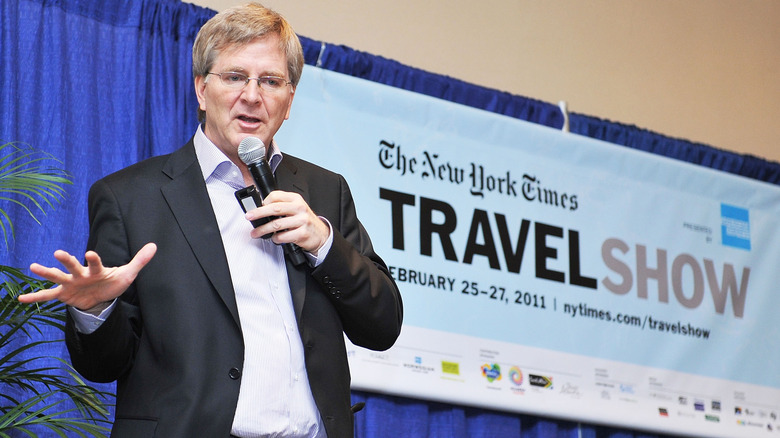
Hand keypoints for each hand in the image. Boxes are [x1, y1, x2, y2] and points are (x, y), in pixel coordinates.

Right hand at [19, 242, 157, 310]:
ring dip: (46, 273)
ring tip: (33, 266)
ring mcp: (71, 284)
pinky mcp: (64, 294)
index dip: (93, 259)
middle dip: (66, 261)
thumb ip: (139, 260)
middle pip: (73, 266)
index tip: (90, 253)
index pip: (95, 262)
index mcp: (96, 269)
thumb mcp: (127, 273)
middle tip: (58, 253)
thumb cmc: (112, 282)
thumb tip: (154, 245)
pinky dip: (35, 298)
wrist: (101, 295)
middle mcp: (81, 274)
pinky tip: (21, 299)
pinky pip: (48, 296)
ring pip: (57, 277)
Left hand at [246, 190, 328, 253]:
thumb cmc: (305, 220)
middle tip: (249, 217)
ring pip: (276, 224)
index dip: (263, 202)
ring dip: (262, 230)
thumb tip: (261, 208)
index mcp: (296, 199)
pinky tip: (274, 238)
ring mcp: (302, 221)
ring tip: (256, 233)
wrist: (321, 234)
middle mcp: (299, 208)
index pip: (276, 196)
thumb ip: (282, 205)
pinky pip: (282, 236)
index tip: (255, 207)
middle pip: (274, 208)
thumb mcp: (296, 208)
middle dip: (258, 213)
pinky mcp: (302, 233)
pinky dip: (275, 238)